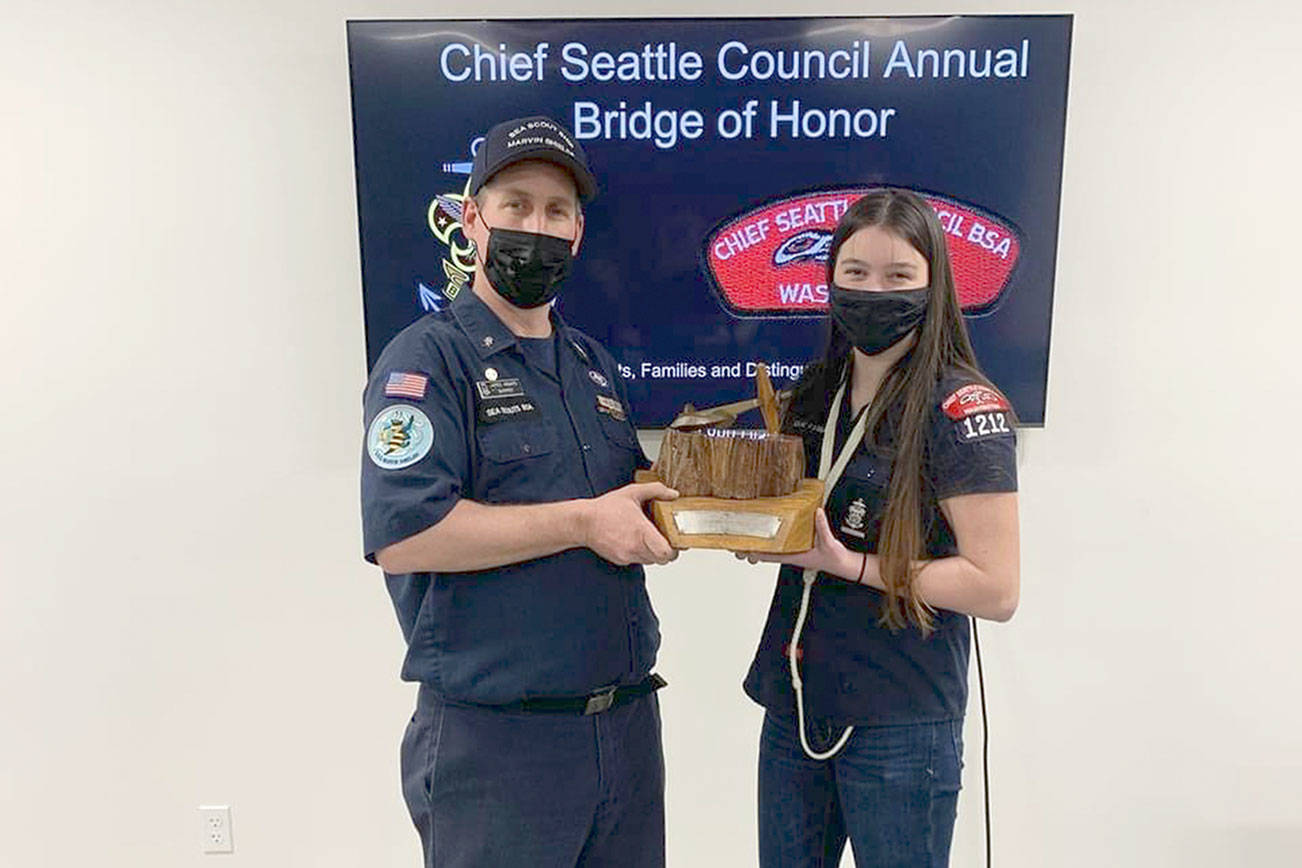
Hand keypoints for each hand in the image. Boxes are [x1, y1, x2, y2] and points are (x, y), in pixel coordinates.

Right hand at [580, 482, 679, 565]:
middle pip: (662, 560)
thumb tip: (673, 494)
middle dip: (667, 551)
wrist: (583, 522)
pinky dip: (641, 553)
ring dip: (653, 552)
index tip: (676, 540)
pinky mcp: (620, 560)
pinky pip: (638, 560)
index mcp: (641, 531)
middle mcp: (635, 547)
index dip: (675, 549)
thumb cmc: (605, 508)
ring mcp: (627, 556)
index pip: (666, 553)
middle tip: (666, 539)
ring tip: (649, 537)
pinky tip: (635, 540)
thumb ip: (656, 490)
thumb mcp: (633, 492)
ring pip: (650, 561)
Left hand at [734, 510, 861, 578]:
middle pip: (764, 552)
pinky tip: (767, 533)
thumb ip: (822, 528)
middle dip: (749, 547)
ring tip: (744, 536)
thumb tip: (817, 512)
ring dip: (759, 543)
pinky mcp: (799, 546)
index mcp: (793, 555)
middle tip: (734, 541)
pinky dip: (772, 538)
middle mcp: (790, 553)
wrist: (844, 565)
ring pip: (771, 548)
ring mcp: (793, 550)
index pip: (768, 555)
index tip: (740, 548)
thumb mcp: (829, 543)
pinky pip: (781, 543)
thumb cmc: (835, 558)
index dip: (753, 552)